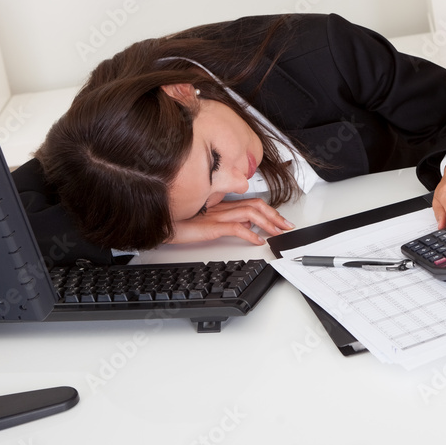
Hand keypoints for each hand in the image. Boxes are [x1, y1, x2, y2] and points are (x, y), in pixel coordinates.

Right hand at [168, 197, 294, 245]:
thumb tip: (245, 228)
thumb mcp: (206, 222)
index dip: (269, 210)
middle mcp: (221, 207)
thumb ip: (225, 222)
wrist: (159, 223)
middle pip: (255, 205)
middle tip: (287, 227)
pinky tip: (258, 242)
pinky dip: (250, 235)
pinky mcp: (210, 226)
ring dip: (268, 224)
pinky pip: (235, 228)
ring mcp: (216, 215)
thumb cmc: (177, 222)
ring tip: (277, 233)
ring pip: (250, 214)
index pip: (251, 202)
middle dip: (275, 216)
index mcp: (221, 204)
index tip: (280, 220)